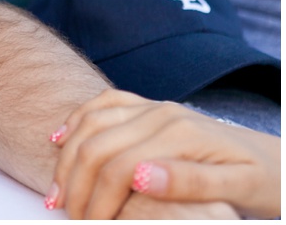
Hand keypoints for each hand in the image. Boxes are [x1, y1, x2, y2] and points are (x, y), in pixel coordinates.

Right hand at [46, 89, 279, 218]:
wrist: (277, 159)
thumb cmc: (262, 180)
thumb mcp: (238, 188)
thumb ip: (190, 182)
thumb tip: (139, 175)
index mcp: (180, 134)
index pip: (119, 167)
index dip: (97, 200)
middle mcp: (161, 113)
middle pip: (97, 144)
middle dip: (74, 183)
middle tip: (65, 216)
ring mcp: (153, 106)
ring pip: (91, 122)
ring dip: (67, 157)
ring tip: (55, 192)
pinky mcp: (148, 106)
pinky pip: (103, 104)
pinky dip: (77, 121)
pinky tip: (60, 139)